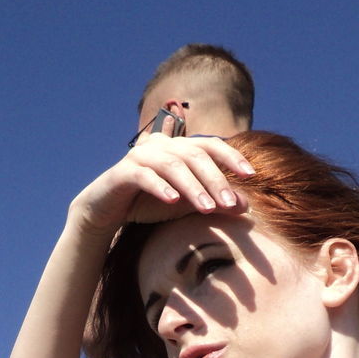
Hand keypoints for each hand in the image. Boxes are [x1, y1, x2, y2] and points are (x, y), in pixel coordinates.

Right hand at [70, 135, 255, 235]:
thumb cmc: (150, 205)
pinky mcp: (121, 173)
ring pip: (172, 166)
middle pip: (195, 156)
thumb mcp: (187, 203)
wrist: (107, 212)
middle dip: (215, 179)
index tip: (251, 174)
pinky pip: (144, 176)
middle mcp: (160, 145)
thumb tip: (246, 206)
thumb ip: (213, 200)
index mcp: (179, 148)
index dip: (232, 156)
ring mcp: (140, 157)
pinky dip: (160, 187)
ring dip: (193, 187)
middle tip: (230, 204)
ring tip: (208, 209)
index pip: (210, 145)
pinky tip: (172, 201)